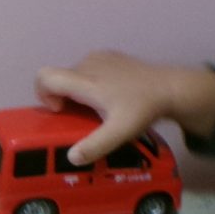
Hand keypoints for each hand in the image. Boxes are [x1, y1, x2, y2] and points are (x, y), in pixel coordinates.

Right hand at [33, 51, 214, 165]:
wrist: (171, 87)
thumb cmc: (143, 109)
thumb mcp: (120, 132)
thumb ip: (95, 146)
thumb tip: (72, 158)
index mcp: (86, 80)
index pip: (44, 77)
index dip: (43, 95)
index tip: (60, 110)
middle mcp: (88, 64)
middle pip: (58, 80)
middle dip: (63, 100)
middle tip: (83, 118)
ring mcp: (99, 56)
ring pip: (71, 75)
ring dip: (75, 93)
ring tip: (97, 108)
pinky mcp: (108, 55)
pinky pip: (85, 69)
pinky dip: (87, 84)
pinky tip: (108, 96)